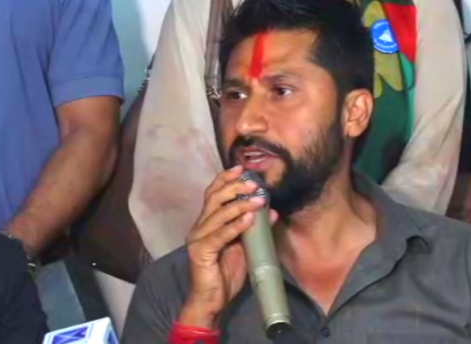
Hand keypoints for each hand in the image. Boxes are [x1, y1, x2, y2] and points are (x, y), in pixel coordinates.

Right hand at [178, 165, 277, 328]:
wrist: (212, 301)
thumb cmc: (226, 274)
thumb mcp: (245, 247)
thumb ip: (254, 229)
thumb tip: (273, 211)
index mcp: (207, 223)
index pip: (213, 194)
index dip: (226, 179)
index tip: (242, 168)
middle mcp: (199, 227)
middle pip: (214, 198)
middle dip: (234, 187)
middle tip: (253, 183)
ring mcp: (197, 239)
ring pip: (218, 214)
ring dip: (240, 205)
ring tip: (258, 199)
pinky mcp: (200, 252)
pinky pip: (219, 235)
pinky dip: (234, 225)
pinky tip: (248, 219)